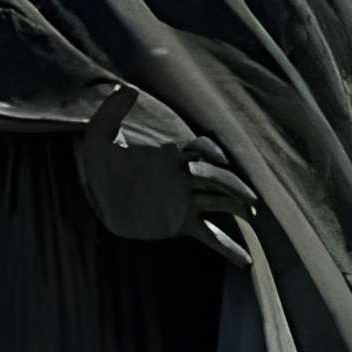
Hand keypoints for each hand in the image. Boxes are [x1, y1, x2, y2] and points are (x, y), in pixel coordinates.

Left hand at [77, 85, 256, 267]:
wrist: (97, 195)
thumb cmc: (99, 163)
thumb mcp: (99, 135)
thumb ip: (111, 112)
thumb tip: (128, 88)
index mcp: (172, 155)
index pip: (200, 149)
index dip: (211, 152)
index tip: (215, 161)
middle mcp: (185, 177)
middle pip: (217, 178)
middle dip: (232, 185)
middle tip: (247, 197)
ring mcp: (187, 202)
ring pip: (220, 203)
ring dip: (237, 207)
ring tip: (253, 216)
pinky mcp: (183, 223)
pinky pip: (211, 236)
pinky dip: (229, 249)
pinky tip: (246, 262)